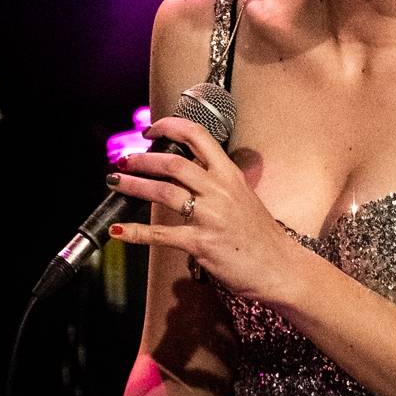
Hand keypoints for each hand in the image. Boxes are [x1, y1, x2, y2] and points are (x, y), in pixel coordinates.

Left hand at [107, 116, 301, 302]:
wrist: (280, 267)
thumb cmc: (263, 237)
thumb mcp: (245, 199)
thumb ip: (219, 184)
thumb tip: (192, 173)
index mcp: (230, 175)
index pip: (198, 137)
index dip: (169, 127)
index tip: (151, 131)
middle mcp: (220, 190)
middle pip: (173, 162)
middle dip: (142, 159)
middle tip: (124, 160)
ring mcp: (210, 216)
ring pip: (163, 191)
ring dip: (133, 185)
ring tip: (115, 182)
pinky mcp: (201, 242)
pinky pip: (161, 234)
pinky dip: (135, 232)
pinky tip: (118, 230)